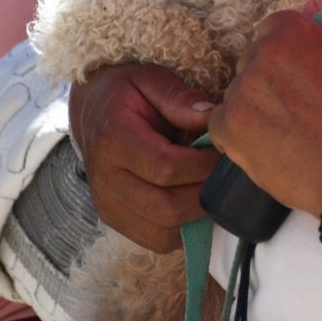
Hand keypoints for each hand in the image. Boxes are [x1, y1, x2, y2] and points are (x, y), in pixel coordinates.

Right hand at [68, 63, 218, 252]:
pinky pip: (157, 240)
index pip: (166, 167)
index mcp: (112, 139)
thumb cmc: (128, 93)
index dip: (204, 166)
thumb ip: (179, 97)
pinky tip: (193, 200)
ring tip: (212, 187)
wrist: (93, 112)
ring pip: (164, 231)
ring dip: (197, 215)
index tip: (228, 153)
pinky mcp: (114, 221)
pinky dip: (183, 228)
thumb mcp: (151, 80)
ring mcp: (107, 205)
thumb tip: (212, 118)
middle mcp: (104, 179)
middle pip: (167, 206)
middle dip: (206, 194)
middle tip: (228, 175)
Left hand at [208, 10, 321, 217]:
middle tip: (294, 106)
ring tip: (285, 132)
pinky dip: (237, 132)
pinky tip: (264, 143)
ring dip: (255, 106)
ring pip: (239, 92)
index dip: (285, 53)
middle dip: (269, 79)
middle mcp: (261, 55)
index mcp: (291, 32)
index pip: (273, 30)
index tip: (294, 72)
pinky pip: (221, 122)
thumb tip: (312, 11)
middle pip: (253, 60)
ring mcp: (241, 91)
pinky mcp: (227, 125)